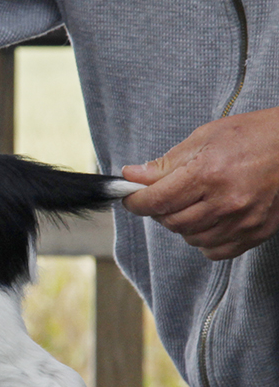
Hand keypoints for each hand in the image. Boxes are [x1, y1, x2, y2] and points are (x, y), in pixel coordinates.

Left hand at [122, 106, 278, 259]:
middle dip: (158, 211)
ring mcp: (242, 221)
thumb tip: (132, 176)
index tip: (130, 198)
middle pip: (171, 222)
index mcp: (208, 174)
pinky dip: (204, 239)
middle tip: (163, 196)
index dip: (135, 202)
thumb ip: (166, 163)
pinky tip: (207, 220)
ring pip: (190, 238)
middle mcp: (225, 202)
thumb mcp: (204, 138)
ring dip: (180, 224)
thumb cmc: (251, 136)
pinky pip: (215, 250)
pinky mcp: (256, 233)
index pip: (156, 200)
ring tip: (190, 204)